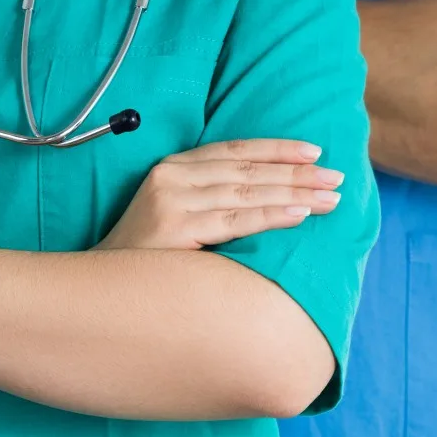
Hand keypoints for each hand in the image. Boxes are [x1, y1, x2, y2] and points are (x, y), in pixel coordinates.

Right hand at [95, 139, 344, 250]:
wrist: (100, 287)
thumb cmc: (147, 255)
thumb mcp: (175, 211)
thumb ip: (210, 194)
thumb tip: (269, 190)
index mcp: (174, 166)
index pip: (236, 149)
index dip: (278, 149)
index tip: (315, 152)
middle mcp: (173, 176)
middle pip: (249, 170)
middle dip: (298, 173)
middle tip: (336, 177)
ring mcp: (174, 201)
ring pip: (249, 192)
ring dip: (296, 192)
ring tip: (330, 197)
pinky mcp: (177, 229)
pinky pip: (237, 220)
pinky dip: (272, 215)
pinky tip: (301, 213)